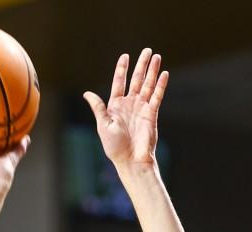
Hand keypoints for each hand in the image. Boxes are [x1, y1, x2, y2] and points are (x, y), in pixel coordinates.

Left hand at [83, 49, 168, 168]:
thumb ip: (98, 107)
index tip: (125, 56)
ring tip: (157, 56)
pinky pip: (157, 96)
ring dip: (153, 71)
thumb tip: (87, 93)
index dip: (122, 69)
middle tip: (147, 50)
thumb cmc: (114, 146)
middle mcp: (130, 104)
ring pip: (148, 84)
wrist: (130, 160)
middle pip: (136, 79)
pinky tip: (164, 73)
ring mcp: (142, 108)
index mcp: (115, 106)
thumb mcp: (103, 124)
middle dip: (142, 65)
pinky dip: (161, 85)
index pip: (119, 82)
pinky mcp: (152, 113)